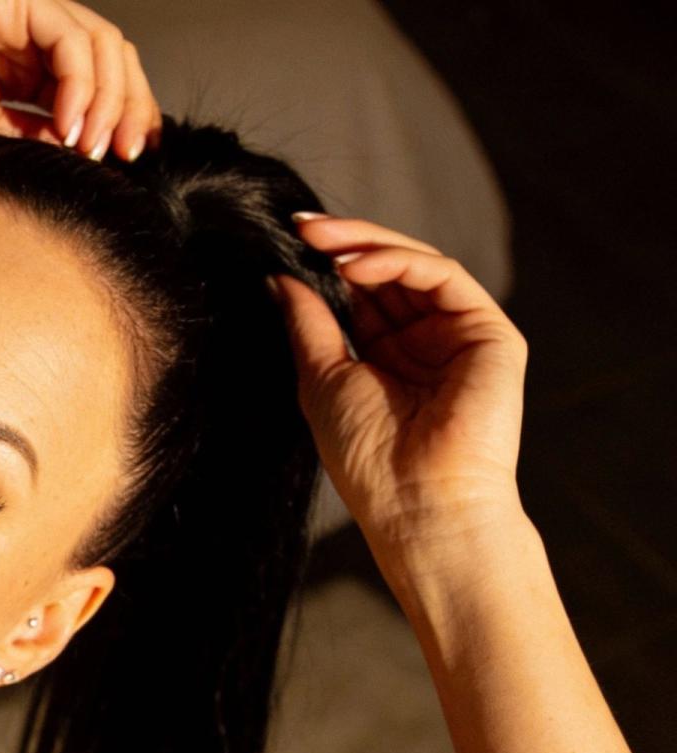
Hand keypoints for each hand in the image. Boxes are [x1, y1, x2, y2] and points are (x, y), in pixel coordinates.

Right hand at [0, 0, 160, 156]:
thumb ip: (39, 139)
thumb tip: (94, 161)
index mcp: (26, 69)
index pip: (98, 86)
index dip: (124, 119)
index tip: (133, 163)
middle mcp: (33, 38)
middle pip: (112, 61)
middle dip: (130, 108)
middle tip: (131, 155)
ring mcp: (26, 14)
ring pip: (102, 46)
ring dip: (109, 100)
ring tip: (94, 146)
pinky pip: (70, 39)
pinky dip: (81, 83)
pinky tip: (71, 123)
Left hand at [270, 216, 528, 556]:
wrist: (416, 503)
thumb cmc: (367, 458)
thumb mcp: (322, 379)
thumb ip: (309, 324)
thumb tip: (280, 278)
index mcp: (390, 359)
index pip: (361, 295)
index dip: (327, 266)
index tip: (288, 243)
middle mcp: (428, 343)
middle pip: (389, 273)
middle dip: (344, 245)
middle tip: (302, 229)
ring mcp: (461, 336)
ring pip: (417, 266)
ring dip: (367, 246)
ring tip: (321, 240)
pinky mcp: (491, 334)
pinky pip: (445, 278)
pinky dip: (398, 263)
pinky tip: (355, 267)